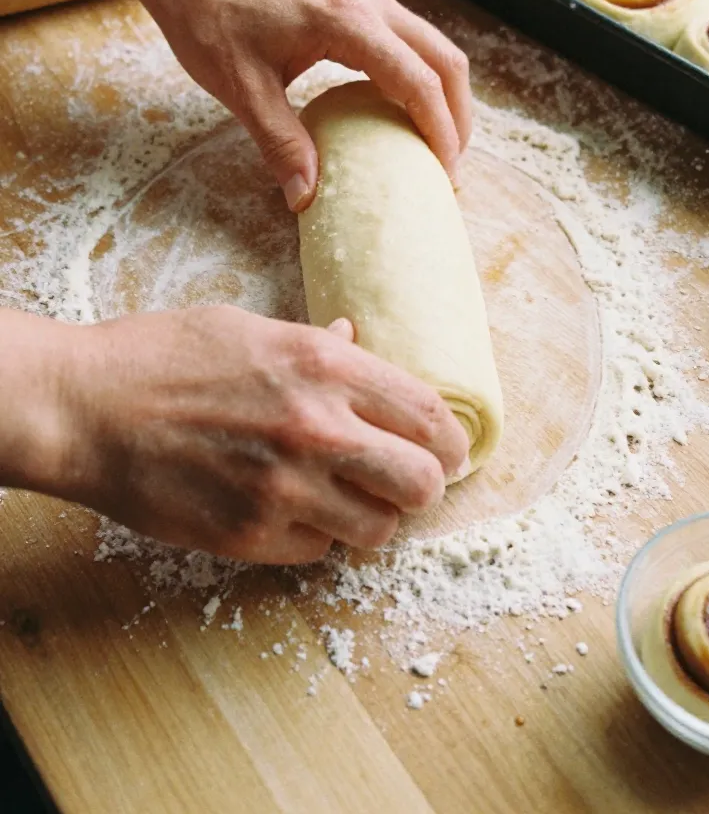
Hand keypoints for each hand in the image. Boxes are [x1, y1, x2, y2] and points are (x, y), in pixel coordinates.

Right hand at [52, 306, 468, 562]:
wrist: (87, 408)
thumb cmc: (163, 355)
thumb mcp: (250, 328)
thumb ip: (317, 347)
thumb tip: (356, 345)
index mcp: (323, 367)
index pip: (429, 415)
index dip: (452, 440)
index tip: (451, 450)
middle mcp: (316, 430)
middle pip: (423, 484)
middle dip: (425, 485)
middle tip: (408, 480)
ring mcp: (284, 491)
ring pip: (377, 530)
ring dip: (372, 516)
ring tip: (348, 497)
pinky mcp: (251, 537)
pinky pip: (319, 549)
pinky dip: (317, 534)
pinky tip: (292, 508)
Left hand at [138, 0, 471, 209]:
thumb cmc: (209, 20)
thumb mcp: (242, 91)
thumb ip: (282, 144)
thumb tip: (306, 197)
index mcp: (347, 20)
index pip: (418, 80)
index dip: (439, 131)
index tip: (444, 174)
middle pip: (445, 59)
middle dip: (457, 116)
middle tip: (449, 166)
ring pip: (433, 46)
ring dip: (443, 95)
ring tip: (434, 145)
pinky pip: (408, 40)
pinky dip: (419, 77)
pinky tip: (401, 112)